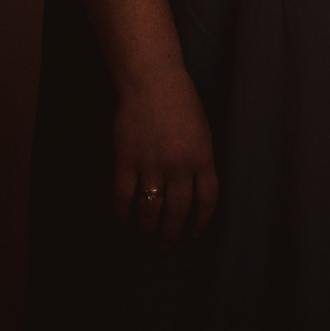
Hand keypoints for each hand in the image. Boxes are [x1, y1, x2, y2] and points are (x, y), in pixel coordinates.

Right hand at [112, 63, 217, 241]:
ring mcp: (152, 165)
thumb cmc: (182, 104)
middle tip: (166, 246)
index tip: (195, 234)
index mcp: (203, 158)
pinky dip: (122, 214)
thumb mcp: (203, 133)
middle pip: (178, 211)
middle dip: (171, 234)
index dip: (201, 222)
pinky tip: (123, 222)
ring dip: (147, 229)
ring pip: (150, 209)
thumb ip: (200, 161)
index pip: (207, 200)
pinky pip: (123, 197)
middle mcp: (180, 166)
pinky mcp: (126, 161)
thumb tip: (196, 190)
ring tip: (145, 238)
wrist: (154, 84)